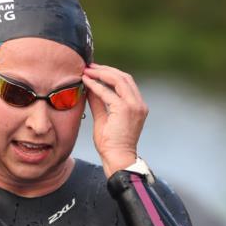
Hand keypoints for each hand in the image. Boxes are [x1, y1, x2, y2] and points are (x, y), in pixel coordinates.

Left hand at [81, 63, 148, 177]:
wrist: (117, 158)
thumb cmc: (111, 144)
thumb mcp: (103, 118)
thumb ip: (98, 102)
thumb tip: (90, 87)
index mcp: (137, 105)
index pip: (125, 82)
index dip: (109, 73)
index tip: (94, 70)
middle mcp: (138, 104)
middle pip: (123, 77)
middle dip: (105, 69)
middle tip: (89, 66)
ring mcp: (134, 106)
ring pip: (118, 80)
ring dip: (101, 73)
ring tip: (87, 71)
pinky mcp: (125, 109)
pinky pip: (108, 93)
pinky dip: (96, 86)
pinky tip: (86, 82)